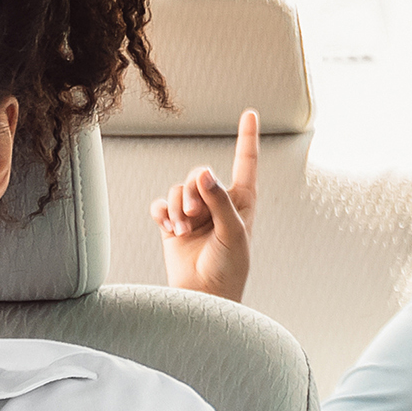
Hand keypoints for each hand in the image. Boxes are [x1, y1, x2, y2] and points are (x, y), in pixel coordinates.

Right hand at [156, 109, 257, 301]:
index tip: (250, 113)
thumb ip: (220, 202)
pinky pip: (161, 205)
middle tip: (195, 216)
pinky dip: (162, 213)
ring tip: (182, 230)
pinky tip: (167, 227)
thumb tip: (204, 173)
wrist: (204, 297)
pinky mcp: (173, 224)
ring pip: (178, 189)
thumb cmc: (229, 268)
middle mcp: (217, 203)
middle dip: (193, 192)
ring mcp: (194, 213)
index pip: (245, 163)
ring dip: (177, 207)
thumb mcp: (233, 233)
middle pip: (199, 174)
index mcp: (241, 201)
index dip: (247, 137)